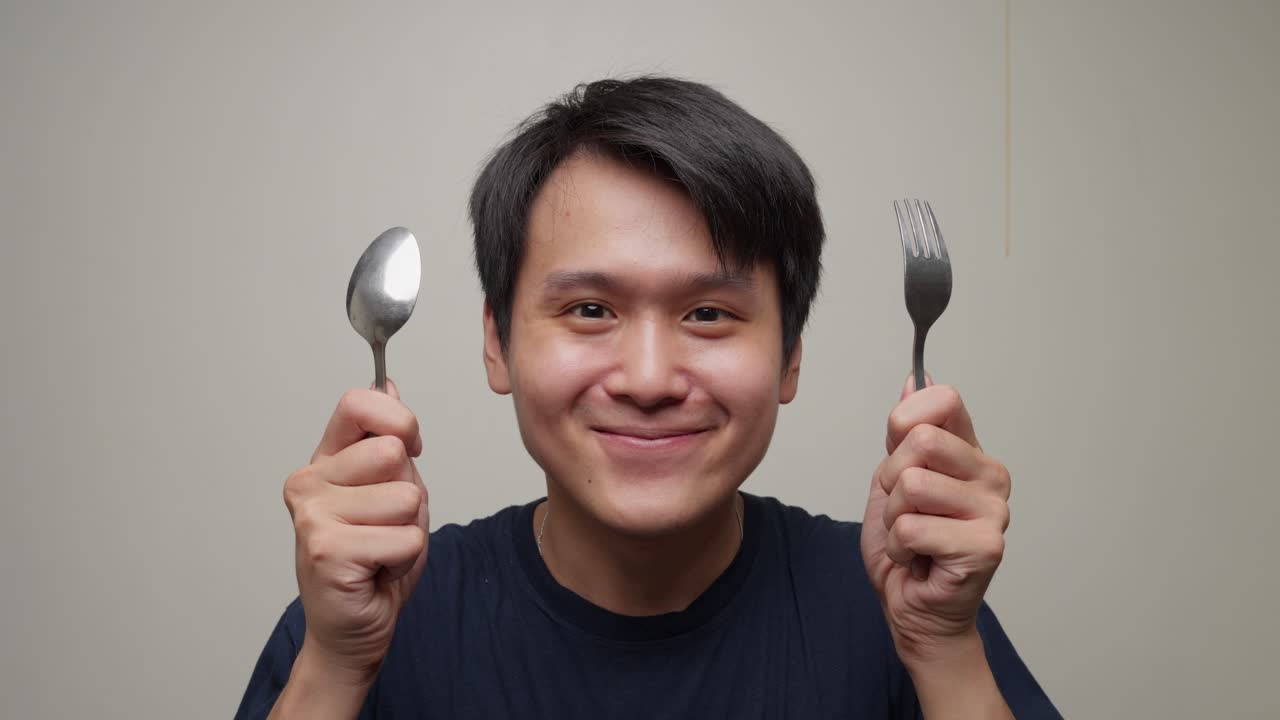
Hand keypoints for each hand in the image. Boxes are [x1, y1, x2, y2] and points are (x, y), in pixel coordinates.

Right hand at [282, 377, 428, 682]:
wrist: (351, 629)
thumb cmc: (373, 560)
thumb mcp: (389, 490)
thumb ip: (389, 440)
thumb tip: (388, 384)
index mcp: (325, 460)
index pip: (359, 403)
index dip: (399, 420)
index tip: (408, 449)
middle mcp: (310, 482)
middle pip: (393, 451)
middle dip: (410, 491)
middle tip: (386, 523)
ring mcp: (313, 515)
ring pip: (406, 496)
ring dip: (410, 529)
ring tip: (382, 548)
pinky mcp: (328, 549)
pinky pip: (406, 537)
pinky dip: (406, 558)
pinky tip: (377, 570)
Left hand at [860, 373, 1011, 665]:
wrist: (915, 609)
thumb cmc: (908, 548)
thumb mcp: (893, 478)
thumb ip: (905, 431)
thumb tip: (917, 379)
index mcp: (972, 452)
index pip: (944, 400)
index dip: (904, 421)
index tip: (899, 450)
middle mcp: (992, 476)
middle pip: (920, 441)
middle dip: (891, 479)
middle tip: (904, 510)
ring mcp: (994, 511)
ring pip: (911, 485)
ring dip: (894, 518)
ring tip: (912, 537)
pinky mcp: (985, 546)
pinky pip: (912, 527)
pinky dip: (900, 548)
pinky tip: (919, 559)